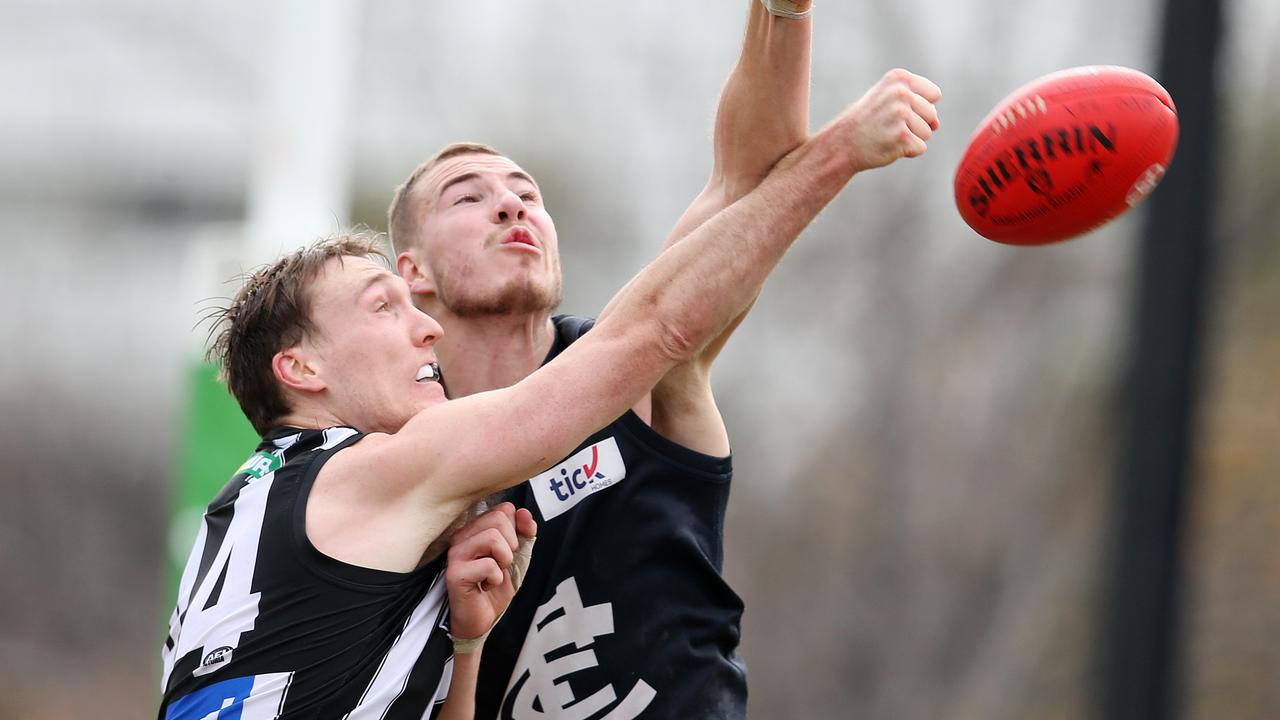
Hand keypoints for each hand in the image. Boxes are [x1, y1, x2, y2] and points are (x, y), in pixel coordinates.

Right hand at [444, 502, 536, 646]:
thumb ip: (524, 533)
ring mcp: (456, 553)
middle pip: (498, 518)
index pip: (503, 509)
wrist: (481, 620)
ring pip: (492, 537)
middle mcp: (462, 536)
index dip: (517, 529)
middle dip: (512, 544)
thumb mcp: (517, 557)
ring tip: (495, 573)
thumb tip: (525, 513)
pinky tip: (485, 585)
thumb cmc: (494, 587)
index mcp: (475, 528)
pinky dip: (495, 578)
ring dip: (504, 560)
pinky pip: (488, 565)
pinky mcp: (455, 573)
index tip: (512, 550)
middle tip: (502, 564)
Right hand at [840, 68, 941, 170]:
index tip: (896, 110)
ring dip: (911, 138)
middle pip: (932, 114)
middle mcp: (900, 93)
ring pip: (928, 132)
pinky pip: (920, 148)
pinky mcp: (901, 136)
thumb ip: (917, 104)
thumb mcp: (888, 98)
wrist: (842, 144)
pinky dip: (907, 151)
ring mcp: (900, 114)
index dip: (920, 106)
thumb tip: (937, 124)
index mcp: (898, 78)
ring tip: (887, 135)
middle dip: (916, 124)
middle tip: (889, 125)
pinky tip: (887, 145)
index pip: (934, 94)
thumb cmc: (868, 121)